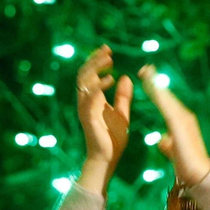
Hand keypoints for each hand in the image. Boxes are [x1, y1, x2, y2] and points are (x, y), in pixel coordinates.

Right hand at [75, 45, 132, 193]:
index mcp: (93, 100)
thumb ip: (123, 96)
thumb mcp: (122, 113)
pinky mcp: (88, 117)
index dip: (96, 61)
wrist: (107, 159)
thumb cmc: (113, 138)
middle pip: (84, 74)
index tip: (108, 50)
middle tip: (108, 51)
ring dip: (95, 69)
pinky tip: (111, 79)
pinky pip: (90, 97)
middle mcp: (86, 102)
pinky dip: (100, 86)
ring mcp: (85, 109)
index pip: (90, 75)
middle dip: (94, 60)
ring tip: (109, 60)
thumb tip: (125, 77)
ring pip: (84, 82)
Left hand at [138, 64, 209, 186]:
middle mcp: (184, 116)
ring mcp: (182, 117)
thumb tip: (162, 140)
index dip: (157, 91)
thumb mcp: (174, 152)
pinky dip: (157, 94)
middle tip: (145, 67)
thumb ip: (168, 145)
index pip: (167, 103)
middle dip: (155, 81)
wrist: (201, 173)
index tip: (148, 79)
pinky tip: (149, 85)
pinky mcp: (178, 122)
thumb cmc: (189, 167)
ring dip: (154, 83)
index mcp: (181, 122)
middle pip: (166, 95)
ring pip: (165, 97)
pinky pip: (165, 104)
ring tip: (144, 70)